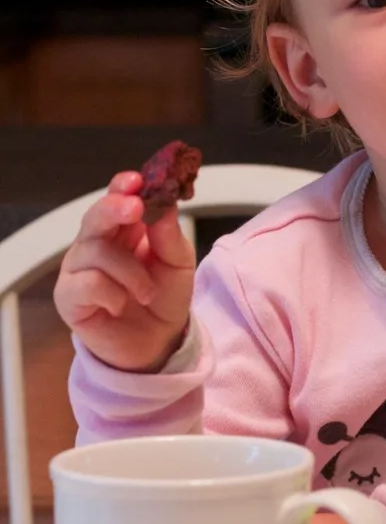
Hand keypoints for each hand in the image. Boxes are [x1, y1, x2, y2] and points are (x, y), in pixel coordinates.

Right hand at [54, 171, 195, 372]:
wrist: (158, 344)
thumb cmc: (164, 297)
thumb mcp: (178, 264)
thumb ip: (169, 236)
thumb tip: (165, 204)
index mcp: (122, 228)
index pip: (116, 198)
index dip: (123, 186)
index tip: (138, 179)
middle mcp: (95, 243)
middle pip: (95, 216)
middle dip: (115, 208)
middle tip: (136, 208)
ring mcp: (78, 269)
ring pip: (96, 251)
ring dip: (130, 272)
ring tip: (147, 292)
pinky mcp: (69, 297)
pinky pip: (86, 283)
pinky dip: (112, 293)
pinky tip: (121, 305)